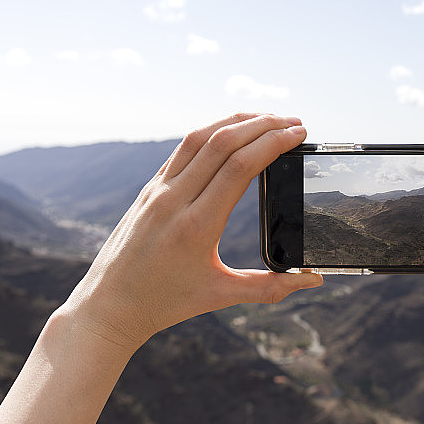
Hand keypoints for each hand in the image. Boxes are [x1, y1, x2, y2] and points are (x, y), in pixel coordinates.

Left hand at [63, 113, 322, 351]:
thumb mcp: (222, 296)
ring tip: (269, 118)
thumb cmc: (167, 302)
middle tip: (295, 122)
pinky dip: (212, 131)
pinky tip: (232, 130)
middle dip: (264, 125)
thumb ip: (271, 288)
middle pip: (223, 143)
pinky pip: (183, 148)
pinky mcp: (150, 188)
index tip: (299, 133)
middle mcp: (175, 200)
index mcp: (197, 226)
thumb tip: (314, 281)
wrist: (109, 305)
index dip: (273, 143)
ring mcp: (158, 190)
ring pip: (200, 137)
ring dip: (237, 120)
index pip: (240, 167)